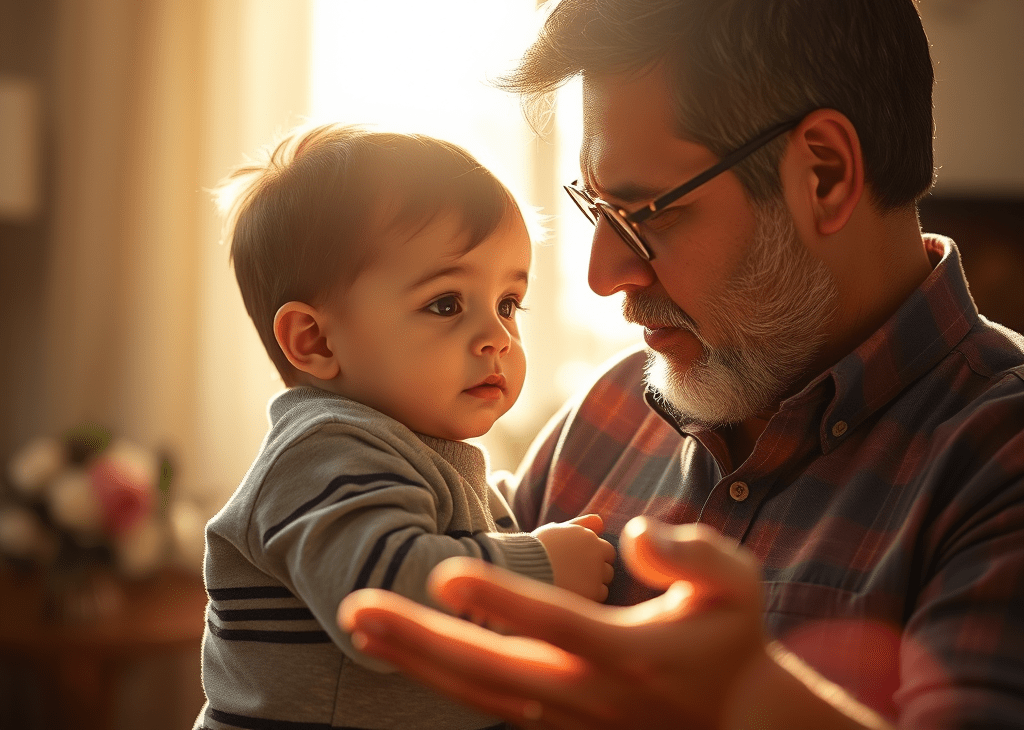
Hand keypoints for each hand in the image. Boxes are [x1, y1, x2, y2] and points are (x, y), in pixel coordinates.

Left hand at [339, 517, 767, 727]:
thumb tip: (633, 535)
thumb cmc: (731, 639)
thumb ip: (691, 555)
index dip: (503, 600)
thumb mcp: (736, 586)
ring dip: (417, 660)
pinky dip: (442, 682)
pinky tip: (399, 651)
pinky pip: (490, 707)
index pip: (557, 625)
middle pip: (493, 670)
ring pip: (479, 694)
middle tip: (358, 609)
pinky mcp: (558, 726)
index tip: (447, 572)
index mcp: (630, 653)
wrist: (738, 724)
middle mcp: (589, 692)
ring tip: (361, 624)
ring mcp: (569, 717)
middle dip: (423, 640)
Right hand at [531, 514, 615, 600]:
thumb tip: (600, 521)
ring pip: (604, 584)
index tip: (577, 565)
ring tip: (570, 586)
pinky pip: (598, 597)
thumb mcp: (557, 530)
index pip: (607, 551)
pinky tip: (571, 595)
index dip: (594, 559)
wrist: (522, 569)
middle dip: (595, 574)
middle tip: (572, 578)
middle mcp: (596, 553)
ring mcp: (595, 573)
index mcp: (589, 537)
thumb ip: (580, 525)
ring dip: (592, 587)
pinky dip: (588, 598)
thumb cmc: (536, 550)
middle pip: (608, 569)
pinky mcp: (592, 592)